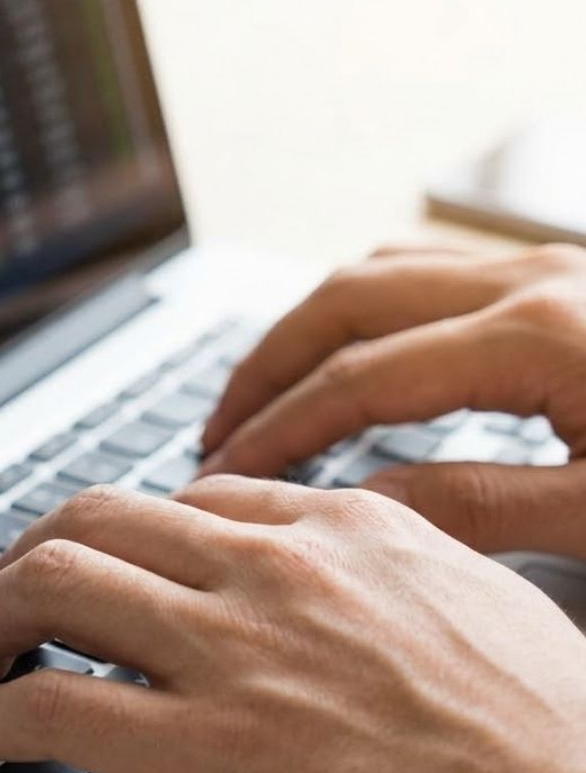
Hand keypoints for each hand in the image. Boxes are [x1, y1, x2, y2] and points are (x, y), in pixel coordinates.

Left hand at [0, 479, 585, 772]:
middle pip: (92, 518)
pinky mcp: (206, 753)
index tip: (94, 570)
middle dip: (24, 558)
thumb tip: (319, 567)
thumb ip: (373, 566)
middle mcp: (269, 569)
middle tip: (4, 603)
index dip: (117, 535)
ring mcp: (231, 652)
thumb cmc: (546, 732)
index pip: (181, 500)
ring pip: (51, 584)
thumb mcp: (464, 596)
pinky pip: (52, 708)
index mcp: (334, 529)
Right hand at [199, 243, 585, 558]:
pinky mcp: (555, 278)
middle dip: (267, 366)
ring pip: (379, 272)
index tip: (226, 469)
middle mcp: (530, 281)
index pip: (360, 379)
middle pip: (345, 301)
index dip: (278, 426)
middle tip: (220, 428)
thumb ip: (481, 506)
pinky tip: (348, 351)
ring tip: (268, 391)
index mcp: (539, 336)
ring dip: (307, 329)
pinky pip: (425, 269)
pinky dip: (362, 309)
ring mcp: (542, 267)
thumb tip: (364, 503)